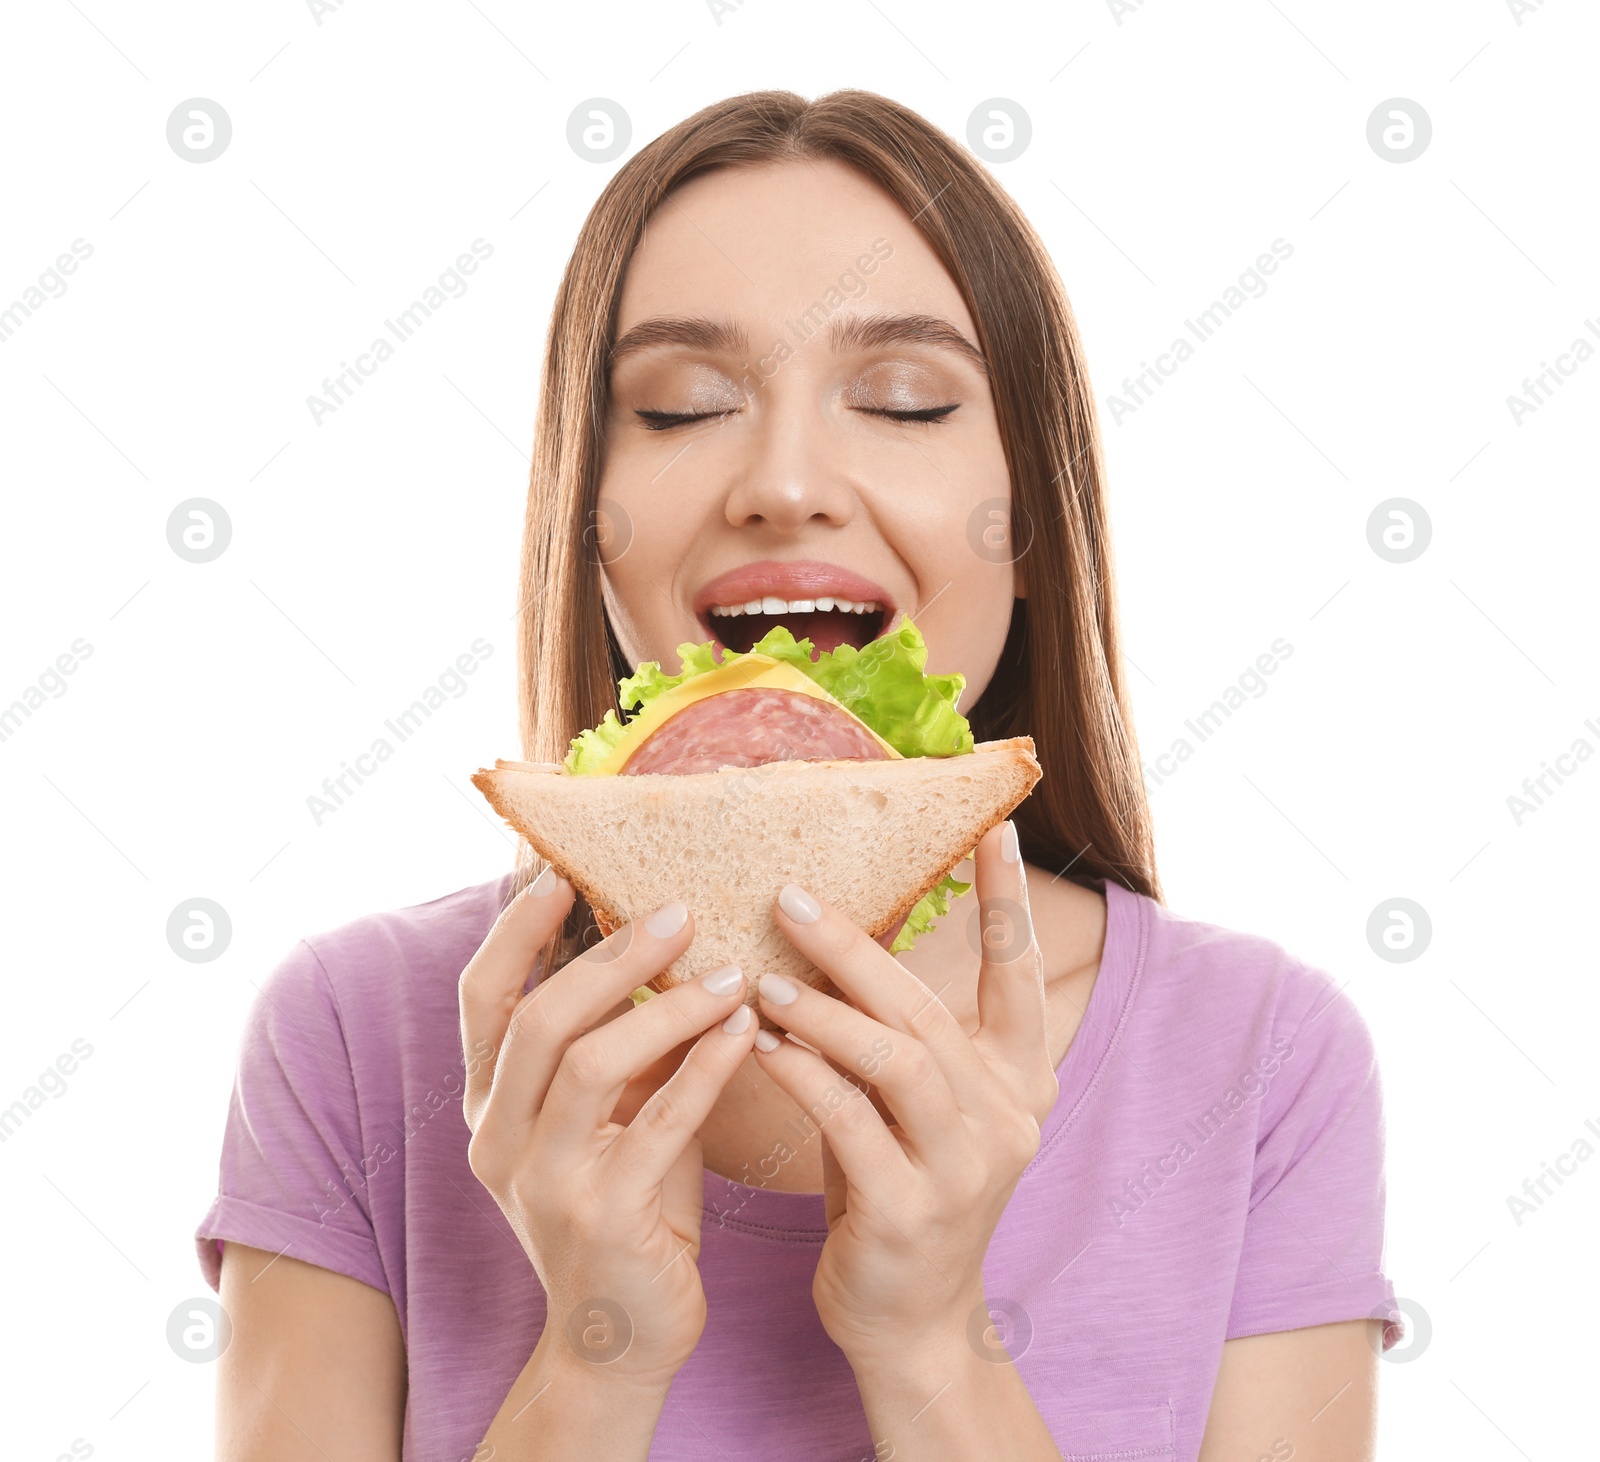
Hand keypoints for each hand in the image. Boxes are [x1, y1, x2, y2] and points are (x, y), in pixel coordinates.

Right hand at [458, 870, 756, 1388]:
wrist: (622, 1336)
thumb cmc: (628, 1203)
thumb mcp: (607, 1116)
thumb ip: (615, 1043)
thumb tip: (659, 941)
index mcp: (489, 1108)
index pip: (482, 1000)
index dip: (515, 932)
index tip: (560, 873)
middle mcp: (497, 1141)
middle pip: (539, 1018)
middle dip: (611, 957)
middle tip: (680, 912)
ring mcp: (542, 1183)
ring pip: (590, 1065)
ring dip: (667, 1008)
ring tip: (731, 973)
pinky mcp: (602, 1218)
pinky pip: (658, 1124)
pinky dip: (705, 1069)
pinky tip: (747, 1032)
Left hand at [751, 820, 1057, 1365]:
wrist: (910, 1324)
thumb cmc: (894, 1189)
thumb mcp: (908, 1107)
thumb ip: (892, 1035)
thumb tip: (831, 939)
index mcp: (1018, 1082)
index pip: (1020, 975)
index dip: (1008, 902)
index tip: (994, 828)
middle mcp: (1007, 1118)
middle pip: (930, 1009)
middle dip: (858, 948)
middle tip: (792, 897)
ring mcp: (967, 1168)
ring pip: (897, 1059)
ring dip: (825, 1011)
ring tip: (763, 979)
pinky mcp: (913, 1211)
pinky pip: (851, 1122)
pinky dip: (803, 1076)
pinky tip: (759, 1047)